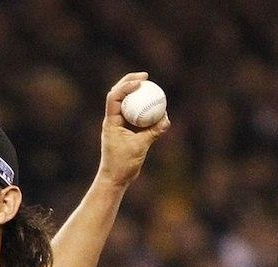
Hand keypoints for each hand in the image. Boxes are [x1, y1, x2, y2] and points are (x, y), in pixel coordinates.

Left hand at [99, 71, 170, 187]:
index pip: (114, 97)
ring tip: (150, 86)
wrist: (115, 179)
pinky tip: (156, 106)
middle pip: (118, 94)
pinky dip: (144, 109)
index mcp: (111, 121)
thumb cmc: (123, 165)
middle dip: (130, 82)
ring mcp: (119, 125)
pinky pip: (135, 115)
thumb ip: (153, 132)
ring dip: (136, 93)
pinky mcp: (126, 131)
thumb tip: (166, 119)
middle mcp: (113, 120)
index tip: (141, 82)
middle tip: (146, 76)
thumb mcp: (140, 147)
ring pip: (126, 103)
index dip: (126, 85)